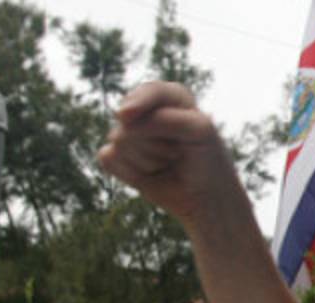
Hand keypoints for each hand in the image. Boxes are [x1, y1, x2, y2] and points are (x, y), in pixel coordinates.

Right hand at [97, 81, 246, 224]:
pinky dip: (130, 172)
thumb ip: (163, 119)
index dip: (139, 103)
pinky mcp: (118, 155)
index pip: (149, 92)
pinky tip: (150, 175)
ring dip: (148, 160)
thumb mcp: (198, 132)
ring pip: (119, 139)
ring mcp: (130, 133)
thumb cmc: (207, 161)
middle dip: (156, 144)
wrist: (205, 198)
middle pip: (131, 121)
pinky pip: (108, 157)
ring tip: (169, 163)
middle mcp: (148, 110)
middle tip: (179, 154)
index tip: (127, 116)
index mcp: (171, 97)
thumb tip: (122, 123)